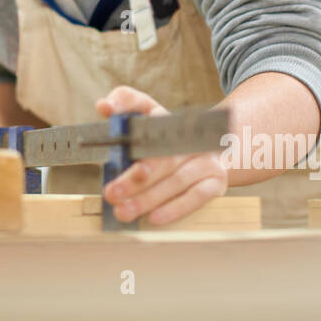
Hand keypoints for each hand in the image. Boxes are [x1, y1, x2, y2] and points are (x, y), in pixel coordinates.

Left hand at [95, 86, 228, 225]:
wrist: (205, 159)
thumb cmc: (161, 149)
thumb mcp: (141, 133)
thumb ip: (121, 117)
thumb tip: (103, 105)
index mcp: (162, 117)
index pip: (141, 102)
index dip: (125, 102)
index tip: (107, 109)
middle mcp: (186, 135)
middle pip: (160, 155)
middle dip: (133, 177)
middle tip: (111, 193)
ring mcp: (204, 157)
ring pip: (175, 179)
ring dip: (148, 198)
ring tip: (124, 211)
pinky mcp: (216, 179)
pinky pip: (196, 195)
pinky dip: (174, 208)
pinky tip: (154, 218)